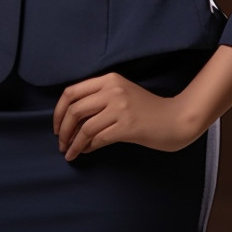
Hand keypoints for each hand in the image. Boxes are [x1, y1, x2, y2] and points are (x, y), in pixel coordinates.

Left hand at [52, 72, 201, 161]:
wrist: (175, 118)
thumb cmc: (147, 109)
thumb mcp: (122, 93)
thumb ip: (99, 98)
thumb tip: (70, 119)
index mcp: (109, 79)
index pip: (72, 92)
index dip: (59, 111)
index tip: (56, 126)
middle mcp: (113, 90)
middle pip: (75, 109)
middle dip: (62, 129)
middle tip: (61, 143)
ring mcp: (120, 107)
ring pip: (84, 127)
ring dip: (73, 143)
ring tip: (69, 153)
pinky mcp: (127, 126)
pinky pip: (98, 138)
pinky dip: (87, 147)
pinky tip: (85, 152)